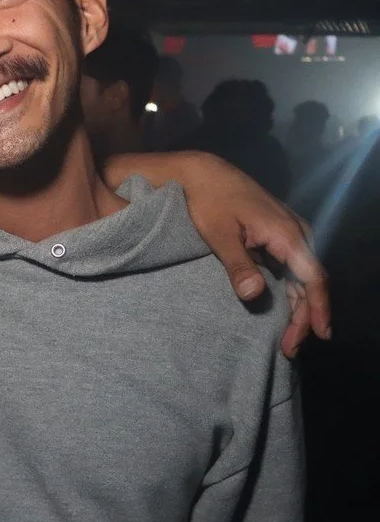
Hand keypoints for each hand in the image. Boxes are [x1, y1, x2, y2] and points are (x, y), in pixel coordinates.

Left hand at [108, 149, 330, 356]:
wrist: (204, 173)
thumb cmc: (208, 202)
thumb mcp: (218, 235)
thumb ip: (237, 265)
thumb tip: (254, 294)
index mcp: (286, 234)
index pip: (313, 277)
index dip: (317, 308)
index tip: (317, 334)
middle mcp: (296, 234)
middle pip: (311, 282)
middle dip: (305, 317)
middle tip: (290, 348)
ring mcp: (289, 234)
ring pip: (303, 277)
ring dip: (299, 308)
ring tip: (289, 339)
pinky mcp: (279, 237)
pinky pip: (294, 269)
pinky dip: (292, 293)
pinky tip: (285, 312)